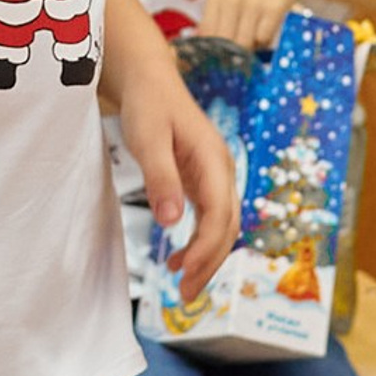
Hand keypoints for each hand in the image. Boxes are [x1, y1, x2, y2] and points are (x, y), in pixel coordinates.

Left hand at [120, 41, 239, 294]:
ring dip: (207, 258)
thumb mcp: (149, 139)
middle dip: (211, 263)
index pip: (219, 214)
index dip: (206, 248)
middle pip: (227, 226)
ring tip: (184, 287)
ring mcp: (214, 177)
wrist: (151, 80)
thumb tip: (172, 222)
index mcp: (214, 160)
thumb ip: (161, 179)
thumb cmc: (149, 105)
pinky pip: (209, 219)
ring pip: (221, 227)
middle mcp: (221, 170)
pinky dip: (198, 244)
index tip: (186, 273)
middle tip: (187, 296)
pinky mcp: (202, 181)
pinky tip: (179, 260)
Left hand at [197, 0, 310, 49]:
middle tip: (239, 54)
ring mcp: (252, 2)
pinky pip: (263, 39)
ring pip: (244, 43)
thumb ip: (216, 22)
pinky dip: (265, 41)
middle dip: (232, 54)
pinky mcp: (273, 8)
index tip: (220, 59)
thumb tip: (206, 55)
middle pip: (224, 43)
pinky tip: (267, 29)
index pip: (206, 35)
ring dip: (250, 47)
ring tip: (254, 36)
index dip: (212, 52)